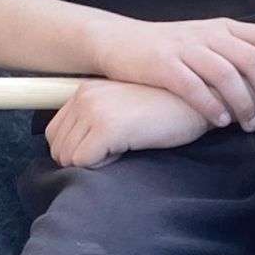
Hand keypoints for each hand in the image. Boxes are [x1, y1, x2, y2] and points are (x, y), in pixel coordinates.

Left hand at [45, 78, 210, 168]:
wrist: (199, 100)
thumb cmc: (167, 109)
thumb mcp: (125, 106)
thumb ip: (98, 119)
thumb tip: (77, 151)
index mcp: (85, 90)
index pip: (56, 133)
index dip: (77, 149)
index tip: (107, 145)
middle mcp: (84, 96)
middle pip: (58, 148)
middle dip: (83, 158)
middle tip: (117, 148)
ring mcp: (94, 110)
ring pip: (68, 157)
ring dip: (94, 161)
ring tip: (124, 146)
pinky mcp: (107, 127)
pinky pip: (85, 161)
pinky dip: (104, 164)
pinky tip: (128, 148)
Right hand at [89, 11, 254, 130]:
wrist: (119, 41)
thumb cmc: (171, 50)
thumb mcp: (208, 43)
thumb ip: (237, 54)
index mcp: (225, 28)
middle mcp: (209, 34)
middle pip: (253, 59)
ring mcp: (185, 47)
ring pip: (226, 74)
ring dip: (244, 104)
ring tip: (251, 126)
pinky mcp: (162, 64)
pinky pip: (192, 86)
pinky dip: (211, 106)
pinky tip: (221, 123)